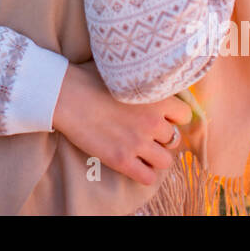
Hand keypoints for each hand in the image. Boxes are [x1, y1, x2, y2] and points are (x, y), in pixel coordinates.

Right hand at [52, 61, 193, 186]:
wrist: (65, 95)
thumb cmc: (89, 78)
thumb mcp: (124, 73)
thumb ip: (143, 81)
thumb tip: (150, 79)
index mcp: (157, 98)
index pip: (184, 115)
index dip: (172, 117)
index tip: (160, 117)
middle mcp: (152, 122)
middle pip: (174, 139)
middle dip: (161, 137)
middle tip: (146, 133)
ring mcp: (138, 143)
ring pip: (165, 161)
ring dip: (155, 157)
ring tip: (141, 150)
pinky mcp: (122, 159)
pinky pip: (148, 177)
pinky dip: (144, 173)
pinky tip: (134, 164)